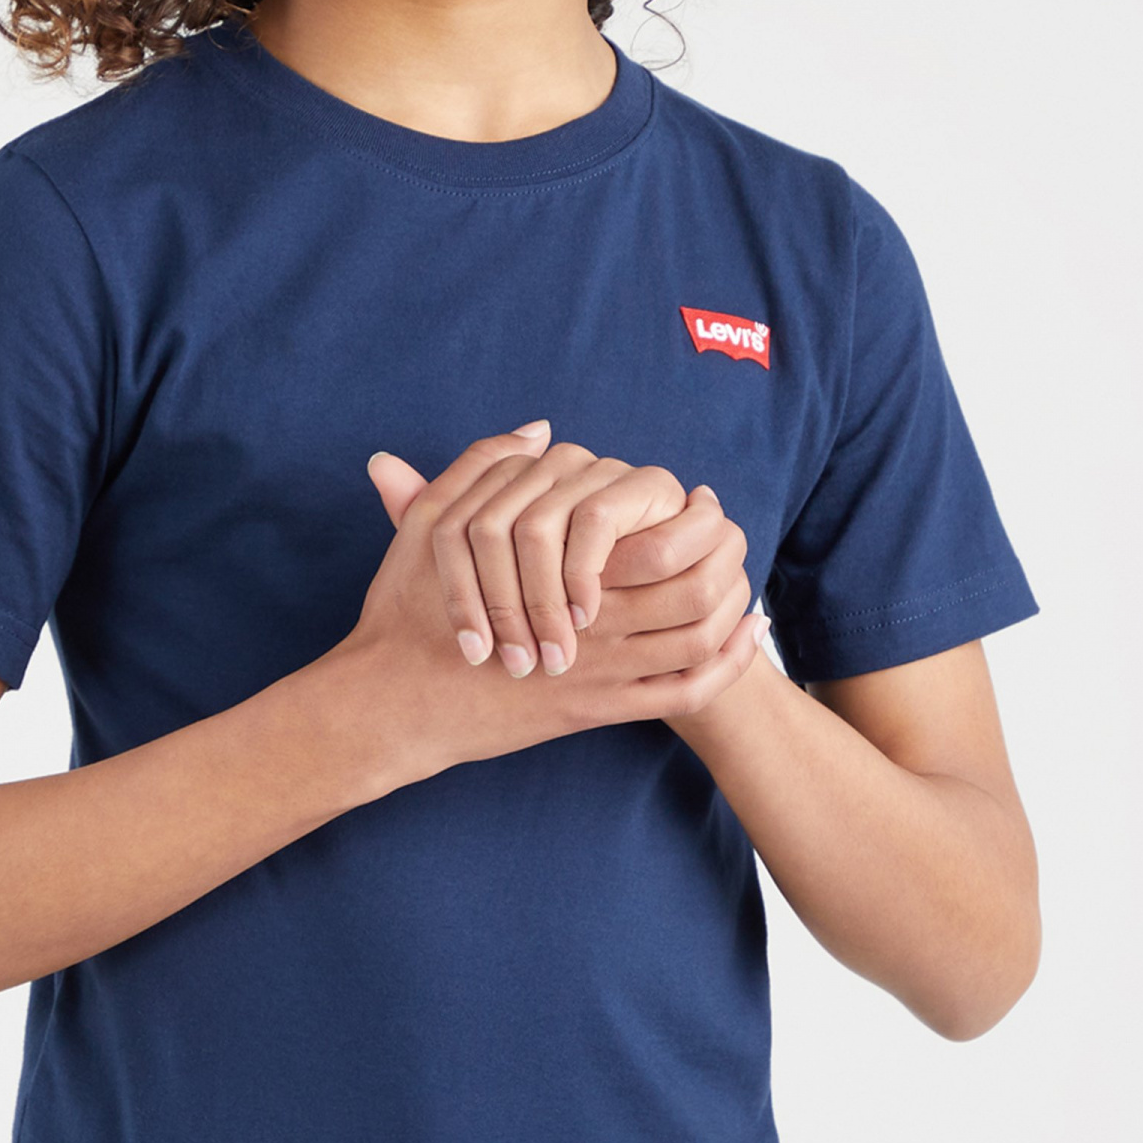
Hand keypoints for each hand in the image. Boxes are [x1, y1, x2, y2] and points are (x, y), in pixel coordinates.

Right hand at [320, 425, 765, 787]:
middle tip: (736, 542)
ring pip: (698, 640)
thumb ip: (480, 466)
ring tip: (748, 592)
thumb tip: (539, 428)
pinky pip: (683, 694)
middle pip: (694, 587)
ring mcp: (599, 673)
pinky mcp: (597, 713)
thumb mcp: (432, 524)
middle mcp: (591, 622)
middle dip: (729, 561)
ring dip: (732, 613)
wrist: (394, 703)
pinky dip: (723, 669)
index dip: (695, 516)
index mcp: (562, 570)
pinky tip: (739, 645)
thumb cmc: (406, 611)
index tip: (702, 499)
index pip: (660, 538)